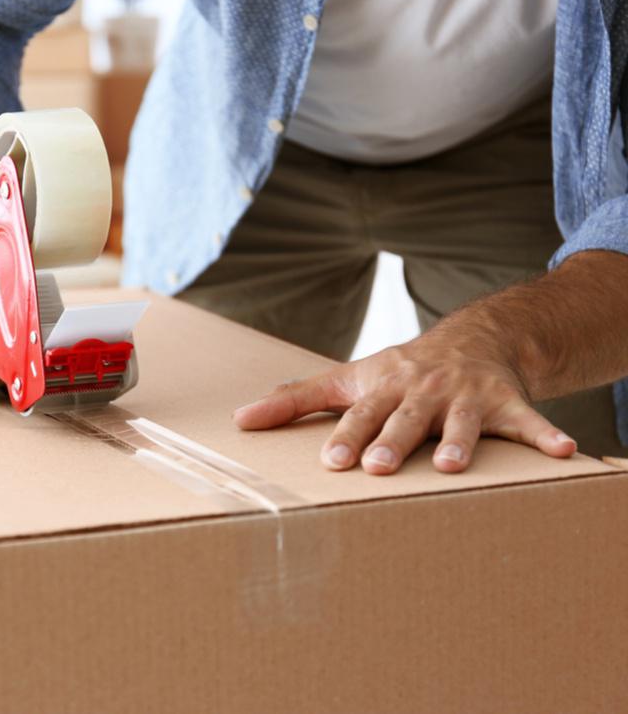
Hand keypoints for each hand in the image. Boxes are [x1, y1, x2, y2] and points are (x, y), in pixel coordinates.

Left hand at [232, 332, 577, 474]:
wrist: (473, 338)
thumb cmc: (400, 371)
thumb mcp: (349, 379)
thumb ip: (296, 399)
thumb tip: (240, 419)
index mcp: (383, 386)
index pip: (359, 413)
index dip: (346, 436)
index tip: (332, 461)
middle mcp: (422, 390)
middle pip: (405, 418)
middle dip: (392, 440)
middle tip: (379, 467)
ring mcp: (467, 395)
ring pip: (463, 421)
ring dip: (460, 442)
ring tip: (452, 465)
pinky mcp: (507, 402)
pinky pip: (530, 421)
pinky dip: (546, 435)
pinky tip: (564, 452)